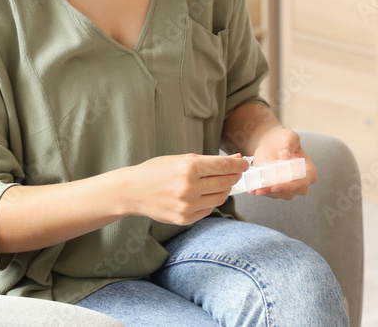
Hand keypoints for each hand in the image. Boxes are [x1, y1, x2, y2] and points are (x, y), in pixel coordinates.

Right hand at [116, 153, 249, 224]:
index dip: (238, 164)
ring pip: (220, 198)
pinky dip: (210, 201)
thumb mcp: (183, 159)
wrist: (133, 191)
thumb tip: (236, 158)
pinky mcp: (184, 219)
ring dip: (224, 190)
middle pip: (225, 183)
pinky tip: (204, 195)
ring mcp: (187, 205)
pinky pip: (208, 210)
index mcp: (190, 167)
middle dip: (233, 177)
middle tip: (234, 173)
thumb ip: (210, 161)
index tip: (245, 163)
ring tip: (219, 183)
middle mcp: (190, 187)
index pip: (224, 166)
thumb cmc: (157, 171)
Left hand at [248, 126, 316, 199]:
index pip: (302, 182)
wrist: (269, 143)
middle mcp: (300, 182)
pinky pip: (270, 193)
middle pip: (291, 192)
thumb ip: (289, 144)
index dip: (290, 186)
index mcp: (308, 170)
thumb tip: (286, 155)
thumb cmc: (282, 138)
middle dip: (277, 192)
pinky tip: (253, 189)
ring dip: (268, 193)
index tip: (276, 186)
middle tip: (264, 189)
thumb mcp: (288, 136)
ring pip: (279, 194)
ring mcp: (288, 187)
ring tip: (257, 189)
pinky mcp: (276, 188)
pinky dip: (262, 191)